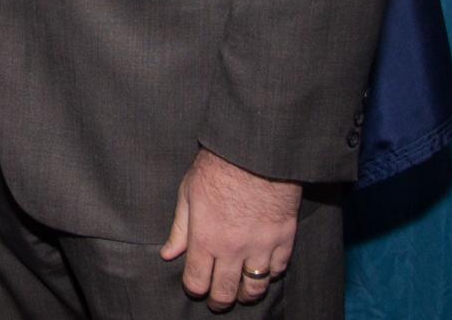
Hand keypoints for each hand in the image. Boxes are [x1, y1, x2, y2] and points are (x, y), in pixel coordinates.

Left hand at [160, 147, 300, 310]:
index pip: (197, 282)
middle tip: (218, 299)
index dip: (195, 289)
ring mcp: (260, 246)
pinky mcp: (284, 239)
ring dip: (246, 294)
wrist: (253, 150)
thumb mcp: (188, 192)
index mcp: (205, 238)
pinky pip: (278, 270)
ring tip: (241, 291)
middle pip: (226, 292)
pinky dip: (270, 273)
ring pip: (255, 288)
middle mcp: (232, 249)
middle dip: (219, 300)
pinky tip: (263, 268)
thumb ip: (179, 228)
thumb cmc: (217, 166)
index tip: (196, 286)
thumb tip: (168, 254)